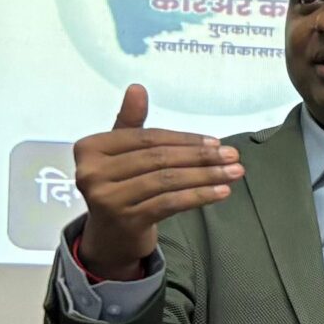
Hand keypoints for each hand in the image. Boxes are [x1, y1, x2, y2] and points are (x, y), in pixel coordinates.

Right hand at [71, 85, 244, 278]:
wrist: (111, 235)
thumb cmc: (120, 186)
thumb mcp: (121, 153)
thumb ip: (130, 122)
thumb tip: (137, 87)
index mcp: (89, 148)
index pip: (146, 139)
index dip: (183, 140)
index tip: (215, 142)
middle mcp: (91, 172)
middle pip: (158, 159)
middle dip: (200, 157)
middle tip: (233, 156)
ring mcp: (107, 198)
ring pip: (167, 181)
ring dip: (206, 176)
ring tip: (234, 173)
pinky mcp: (125, 220)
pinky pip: (170, 203)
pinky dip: (199, 196)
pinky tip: (222, 192)